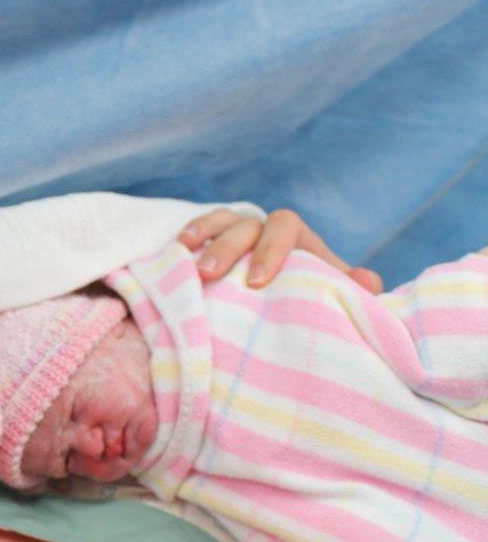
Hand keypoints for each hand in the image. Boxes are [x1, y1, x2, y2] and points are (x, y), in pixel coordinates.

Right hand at [179, 208, 383, 292]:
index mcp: (296, 240)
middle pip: (246, 224)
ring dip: (203, 235)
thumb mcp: (335, 304)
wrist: (289, 319)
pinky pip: (196, 236)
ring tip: (184, 254)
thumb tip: (367, 281)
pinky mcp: (209, 252)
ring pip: (220, 222)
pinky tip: (173, 252)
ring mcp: (233, 239)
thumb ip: (355, 294)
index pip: (285, 226)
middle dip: (227, 247)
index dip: (271, 248)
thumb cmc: (310, 310)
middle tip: (209, 275)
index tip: (258, 282)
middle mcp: (263, 233)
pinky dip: (186, 239)